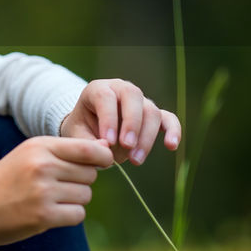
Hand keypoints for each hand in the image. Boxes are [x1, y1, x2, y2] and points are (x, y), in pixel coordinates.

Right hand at [0, 136, 113, 246]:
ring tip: (50, 199)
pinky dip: (69, 215)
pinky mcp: (44, 215)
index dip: (102, 156)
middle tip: (59, 185)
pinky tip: (51, 213)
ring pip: (86, 194)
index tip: (103, 162)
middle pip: (90, 173)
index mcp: (39, 146)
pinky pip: (78, 214)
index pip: (88, 148)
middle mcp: (42, 166)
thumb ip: (66, 150)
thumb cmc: (8, 180)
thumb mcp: (30, 154)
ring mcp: (43, 191)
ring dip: (75, 199)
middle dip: (81, 181)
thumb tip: (106, 148)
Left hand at [58, 78, 180, 164]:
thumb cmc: (82, 131)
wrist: (90, 131)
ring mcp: (140, 101)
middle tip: (126, 145)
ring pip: (151, 111)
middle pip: (133, 96)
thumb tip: (108, 148)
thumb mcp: (77, 135)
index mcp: (98, 90)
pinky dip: (172, 130)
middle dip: (131, 122)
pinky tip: (171, 145)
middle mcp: (121, 89)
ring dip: (146, 137)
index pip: (106, 97)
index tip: (108, 141)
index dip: (109, 118)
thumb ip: (89, 141)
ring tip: (135, 160)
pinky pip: (168, 118)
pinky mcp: (153, 115)